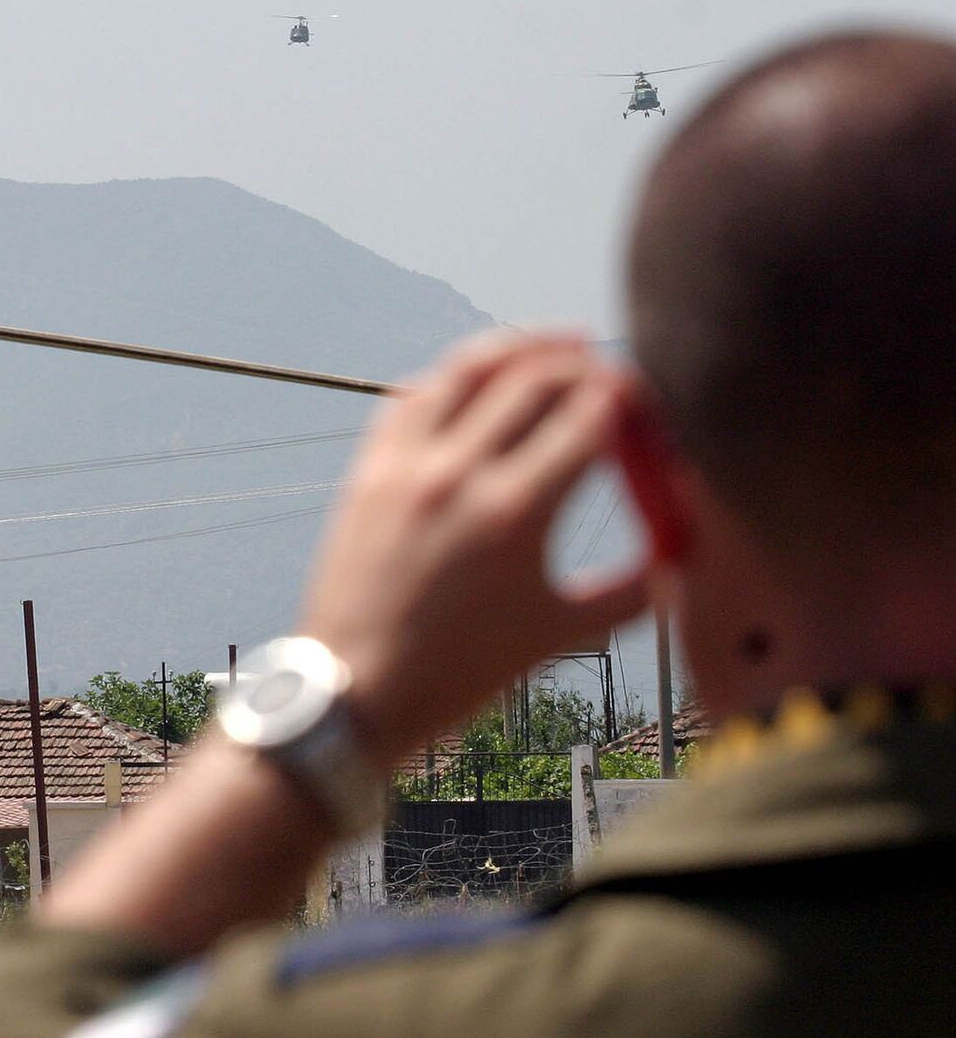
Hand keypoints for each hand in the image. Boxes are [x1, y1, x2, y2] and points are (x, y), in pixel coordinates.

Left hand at [301, 330, 648, 765]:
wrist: (356, 694)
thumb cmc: (459, 674)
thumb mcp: (557, 635)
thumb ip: (630, 591)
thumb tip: (680, 559)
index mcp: (517, 511)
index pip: (591, 414)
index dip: (630, 395)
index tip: (650, 398)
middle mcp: (460, 473)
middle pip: (537, 378)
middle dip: (585, 365)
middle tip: (612, 371)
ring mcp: (407, 465)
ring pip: (470, 369)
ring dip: (522, 347)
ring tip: (560, 344)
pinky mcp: (369, 470)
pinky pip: (415, 396)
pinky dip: (456, 378)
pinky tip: (482, 378)